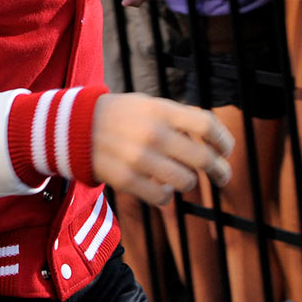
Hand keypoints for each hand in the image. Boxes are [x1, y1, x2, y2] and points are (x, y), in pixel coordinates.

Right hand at [90, 93, 234, 205]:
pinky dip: (167, 195)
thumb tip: (212, 139)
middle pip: (203, 158)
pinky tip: (161, 187)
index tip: (226, 150)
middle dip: (220, 170)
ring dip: (188, 182)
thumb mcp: (149, 104)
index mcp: (162, 110)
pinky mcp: (127, 181)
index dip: (224, 140)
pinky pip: (163, 198)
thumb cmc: (119, 116)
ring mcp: (140, 159)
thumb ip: (178, 118)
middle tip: (222, 175)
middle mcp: (154, 134)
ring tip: (181, 178)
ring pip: (186, 182)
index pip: (207, 125)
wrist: (75, 128)